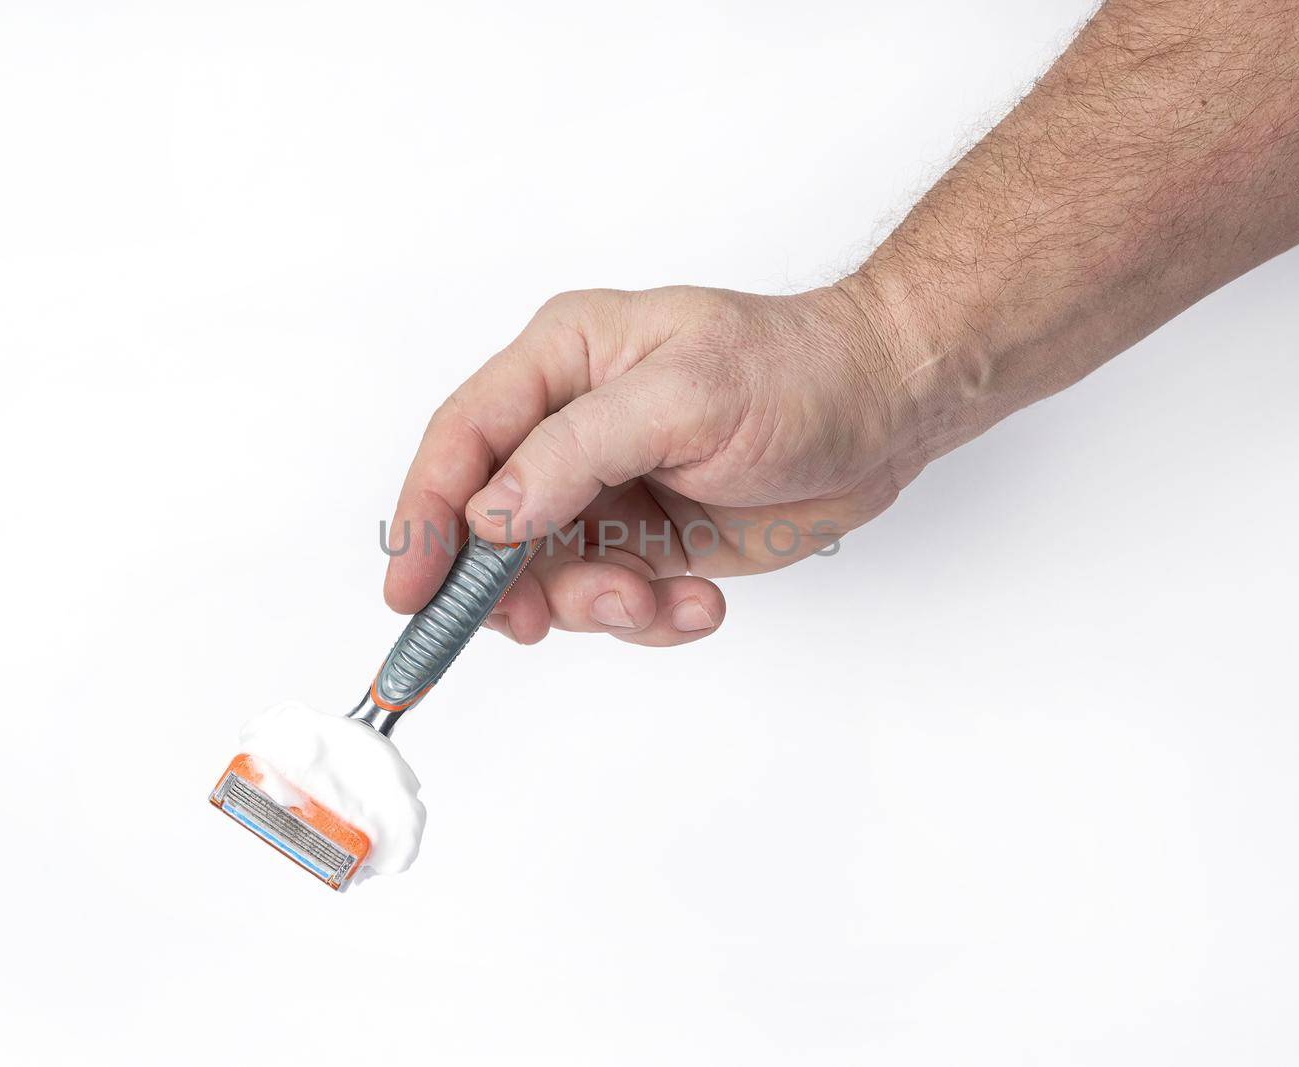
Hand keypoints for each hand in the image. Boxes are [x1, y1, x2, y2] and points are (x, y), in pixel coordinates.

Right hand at [382, 284, 921, 645]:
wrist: (887, 410)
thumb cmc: (798, 372)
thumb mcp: (686, 396)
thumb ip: (577, 451)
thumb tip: (490, 516)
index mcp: (561, 363)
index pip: (463, 440)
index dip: (425, 517)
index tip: (411, 591)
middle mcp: (570, 429)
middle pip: (490, 524)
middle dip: (512, 584)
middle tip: (541, 620)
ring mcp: (607, 491)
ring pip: (550, 578)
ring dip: (596, 607)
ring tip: (658, 599)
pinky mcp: (648, 543)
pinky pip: (614, 603)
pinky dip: (648, 620)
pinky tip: (701, 603)